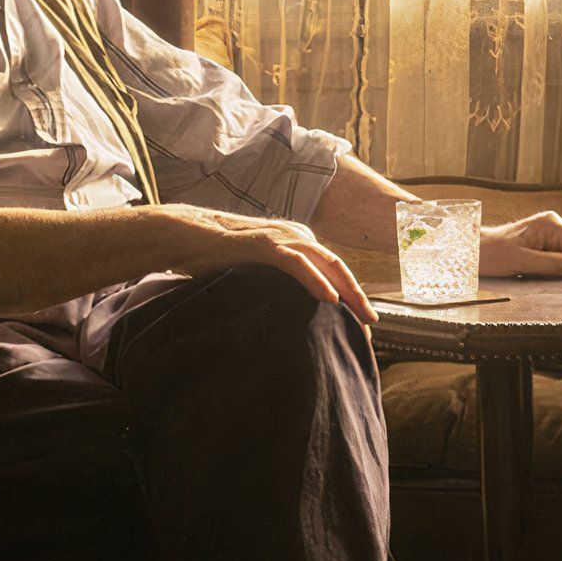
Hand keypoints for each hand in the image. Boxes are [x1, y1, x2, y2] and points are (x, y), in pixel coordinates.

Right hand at [159, 205, 377, 325]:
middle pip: (337, 268)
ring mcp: (282, 237)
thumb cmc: (221, 259)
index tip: (363, 323)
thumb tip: (294, 313)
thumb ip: (280, 285)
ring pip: (325, 263)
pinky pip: (297, 263)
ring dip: (347, 290)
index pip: (334, 271)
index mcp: (299, 243)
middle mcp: (297, 236)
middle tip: (373, 324)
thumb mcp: (260, 273)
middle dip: (357, 296)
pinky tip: (330, 300)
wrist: (188, 237)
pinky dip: (316, 280)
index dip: (352, 296)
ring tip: (362, 315)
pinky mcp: (264, 244)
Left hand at [478, 211, 561, 277]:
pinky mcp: (543, 244)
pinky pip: (557, 260)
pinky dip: (547, 269)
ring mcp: (548, 234)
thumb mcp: (522, 261)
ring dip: (553, 269)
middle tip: (537, 270)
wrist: (474, 252)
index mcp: (551, 224)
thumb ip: (551, 263)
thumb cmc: (492, 254)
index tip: (553, 271)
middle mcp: (553, 225)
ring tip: (531, 268)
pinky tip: (530, 268)